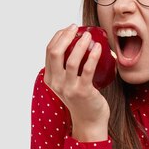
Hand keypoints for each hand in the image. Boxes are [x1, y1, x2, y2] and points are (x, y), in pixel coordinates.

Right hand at [44, 24, 109, 141]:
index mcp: (50, 78)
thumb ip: (70, 67)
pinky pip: (87, 70)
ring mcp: (69, 88)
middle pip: (55, 52)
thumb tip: (88, 42)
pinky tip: (98, 48)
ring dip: (80, 44)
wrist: (89, 121)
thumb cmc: (82, 98)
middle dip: (65, 36)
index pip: (49, 51)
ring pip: (71, 60)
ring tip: (88, 36)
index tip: (69, 29)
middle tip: (76, 28)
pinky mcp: (83, 92)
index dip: (58, 36)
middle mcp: (56, 83)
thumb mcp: (69, 82)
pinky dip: (93, 56)